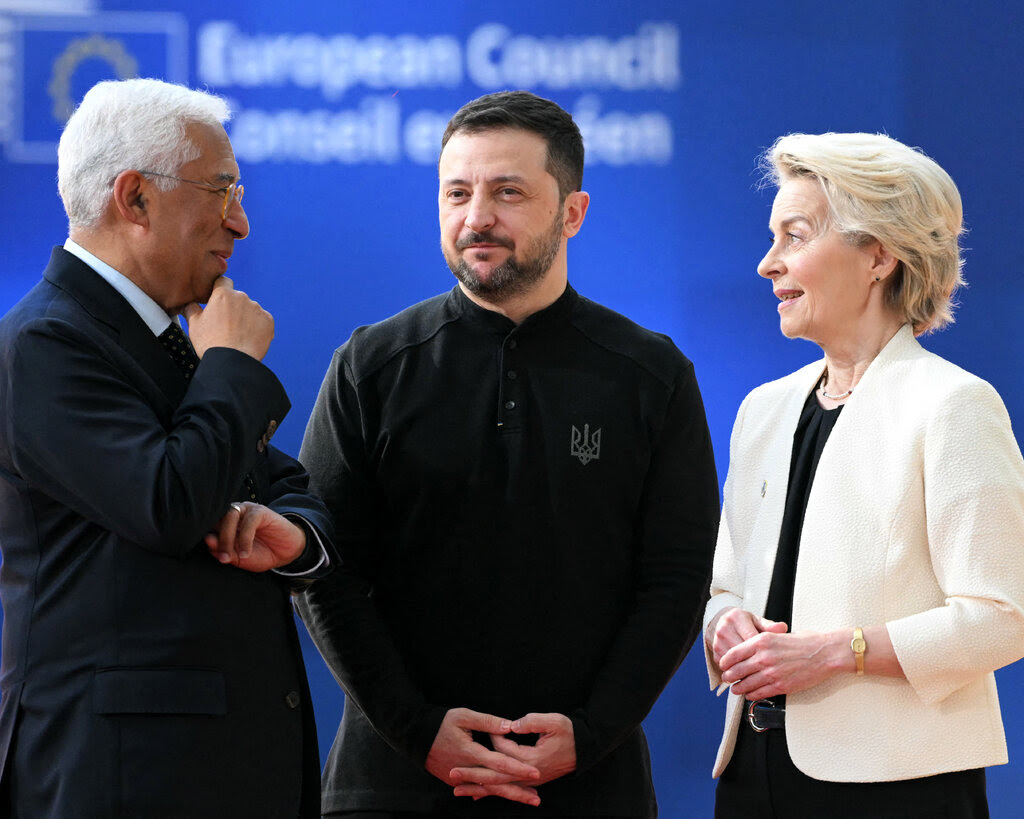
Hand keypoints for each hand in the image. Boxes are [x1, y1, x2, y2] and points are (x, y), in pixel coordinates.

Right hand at [182, 277, 272, 360]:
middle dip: (232, 307)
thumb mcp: (194, 325)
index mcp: (223, 294)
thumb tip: (188, 304)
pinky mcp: (268, 321)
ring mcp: (257, 309)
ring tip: (237, 335)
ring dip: (245, 317)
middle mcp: (242, 297)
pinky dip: (257, 327)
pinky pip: (262, 320)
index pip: (223, 281)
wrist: (232, 361)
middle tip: (225, 325)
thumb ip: (191, 309)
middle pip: (237, 298)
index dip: (219, 289)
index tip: (217, 300)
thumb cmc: (210, 343)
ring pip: (250, 309)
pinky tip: (248, 338)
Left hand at [204, 501, 305, 571]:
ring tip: (231, 556)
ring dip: (228, 538)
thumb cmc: (262, 553)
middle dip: (218, 541)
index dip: (208, 540)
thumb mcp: (241, 559)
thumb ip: (225, 551)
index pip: (209, 527)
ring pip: (230, 517)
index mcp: (225, 525)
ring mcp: (247, 510)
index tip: (212, 556)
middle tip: (223, 558)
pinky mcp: (261, 511)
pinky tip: (246, 552)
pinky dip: (245, 538)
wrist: (287, 552)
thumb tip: (208, 540)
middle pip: (217, 520)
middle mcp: (234, 514)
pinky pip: (249, 521)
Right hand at [425, 708, 540, 806]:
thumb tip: (510, 726)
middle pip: (496, 784)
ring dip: (509, 794)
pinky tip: (506, 795)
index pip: (499, 763)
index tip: (535, 772)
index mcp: (471, 752)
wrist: (416, 737)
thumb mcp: (463, 716)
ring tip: (529, 799)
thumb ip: (488, 721)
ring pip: (489, 789)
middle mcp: (467, 769)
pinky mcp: (456, 781)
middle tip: (538, 797)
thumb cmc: (440, 723)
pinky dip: (493, 792)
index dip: (518, 769)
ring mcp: (460, 778)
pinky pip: (478, 789)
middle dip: (518, 791)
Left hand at [451, 711, 575, 801]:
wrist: (583, 749)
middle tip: (451, 774)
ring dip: (477, 788)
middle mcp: (527, 775)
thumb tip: (513, 724)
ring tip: (457, 790)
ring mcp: (528, 781)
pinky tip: (478, 795)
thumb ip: (532, 722)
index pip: (504, 752)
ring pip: (499, 787)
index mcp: (531, 760)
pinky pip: (506, 788)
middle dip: (472, 775)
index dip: (494, 737)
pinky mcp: (528, 781)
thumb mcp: (554, 721)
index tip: (490, 727)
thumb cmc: (569, 733)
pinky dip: (491, 792)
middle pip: (495, 777)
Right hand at [708, 606, 787, 668]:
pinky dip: (737, 672)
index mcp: (736, 617)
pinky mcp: (714, 652)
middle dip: (755, 663)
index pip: (751, 637)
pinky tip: (747, 675)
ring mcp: (717, 641)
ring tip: (758, 676)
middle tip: (768, 671)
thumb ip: (769, 626)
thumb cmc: (744, 624)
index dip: (763, 650)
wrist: (722, 624)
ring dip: (745, 670)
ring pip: (733, 662)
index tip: (773, 659)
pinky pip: (728, 666)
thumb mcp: (757, 621)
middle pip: (741, 652)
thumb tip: (782, 628)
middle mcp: (724, 628)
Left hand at [719, 628, 847, 699]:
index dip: (725, 661)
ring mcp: (772, 673)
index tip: (723, 665)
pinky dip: (752, 695)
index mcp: (761, 641)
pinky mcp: (781, 686)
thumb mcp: (778, 634)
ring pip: (747, 684)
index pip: (733, 653)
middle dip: (729, 676)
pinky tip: (750, 695)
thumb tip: (749, 649)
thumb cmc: (805, 641)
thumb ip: (761, 642)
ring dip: (738, 688)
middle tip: (726, 678)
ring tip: (736, 689)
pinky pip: (760, 693)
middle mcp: (763, 657)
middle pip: (737, 670)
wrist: (825, 653)